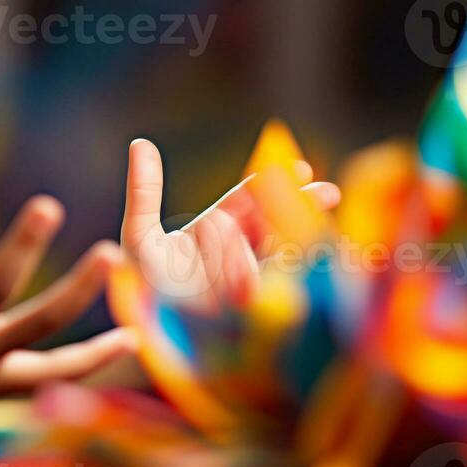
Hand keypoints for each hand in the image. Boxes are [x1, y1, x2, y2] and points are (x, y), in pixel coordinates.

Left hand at [119, 138, 340, 309]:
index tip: (303, 170)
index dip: (273, 184)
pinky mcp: (242, 309)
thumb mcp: (138, 233)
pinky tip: (238, 283)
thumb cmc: (140, 279)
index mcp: (214, 226)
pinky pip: (252, 288)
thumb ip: (143, 192)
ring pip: (264, 254)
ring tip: (243, 238)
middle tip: (328, 193)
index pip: (250, 201)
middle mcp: (235, 250)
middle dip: (299, 208)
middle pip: (272, 223)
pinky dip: (246, 280)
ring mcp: (242, 278)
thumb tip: (141, 142)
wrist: (142, 325)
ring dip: (259, 246)